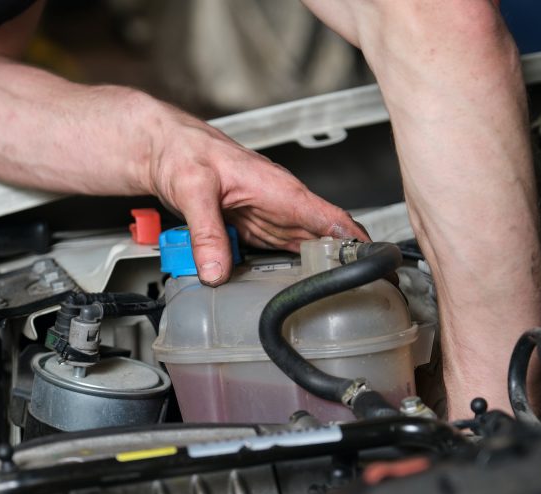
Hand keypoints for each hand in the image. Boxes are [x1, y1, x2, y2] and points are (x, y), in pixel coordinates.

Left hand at [143, 101, 368, 284]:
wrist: (164, 147)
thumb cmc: (184, 149)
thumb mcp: (193, 188)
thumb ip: (206, 232)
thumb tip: (216, 272)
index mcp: (278, 188)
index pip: (331, 217)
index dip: (358, 243)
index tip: (377, 268)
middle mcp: (279, 203)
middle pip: (323, 239)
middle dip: (343, 265)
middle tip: (358, 296)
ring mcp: (267, 216)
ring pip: (301, 248)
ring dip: (316, 270)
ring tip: (333, 298)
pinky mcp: (251, 226)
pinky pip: (275, 250)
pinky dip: (285, 269)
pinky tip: (290, 287)